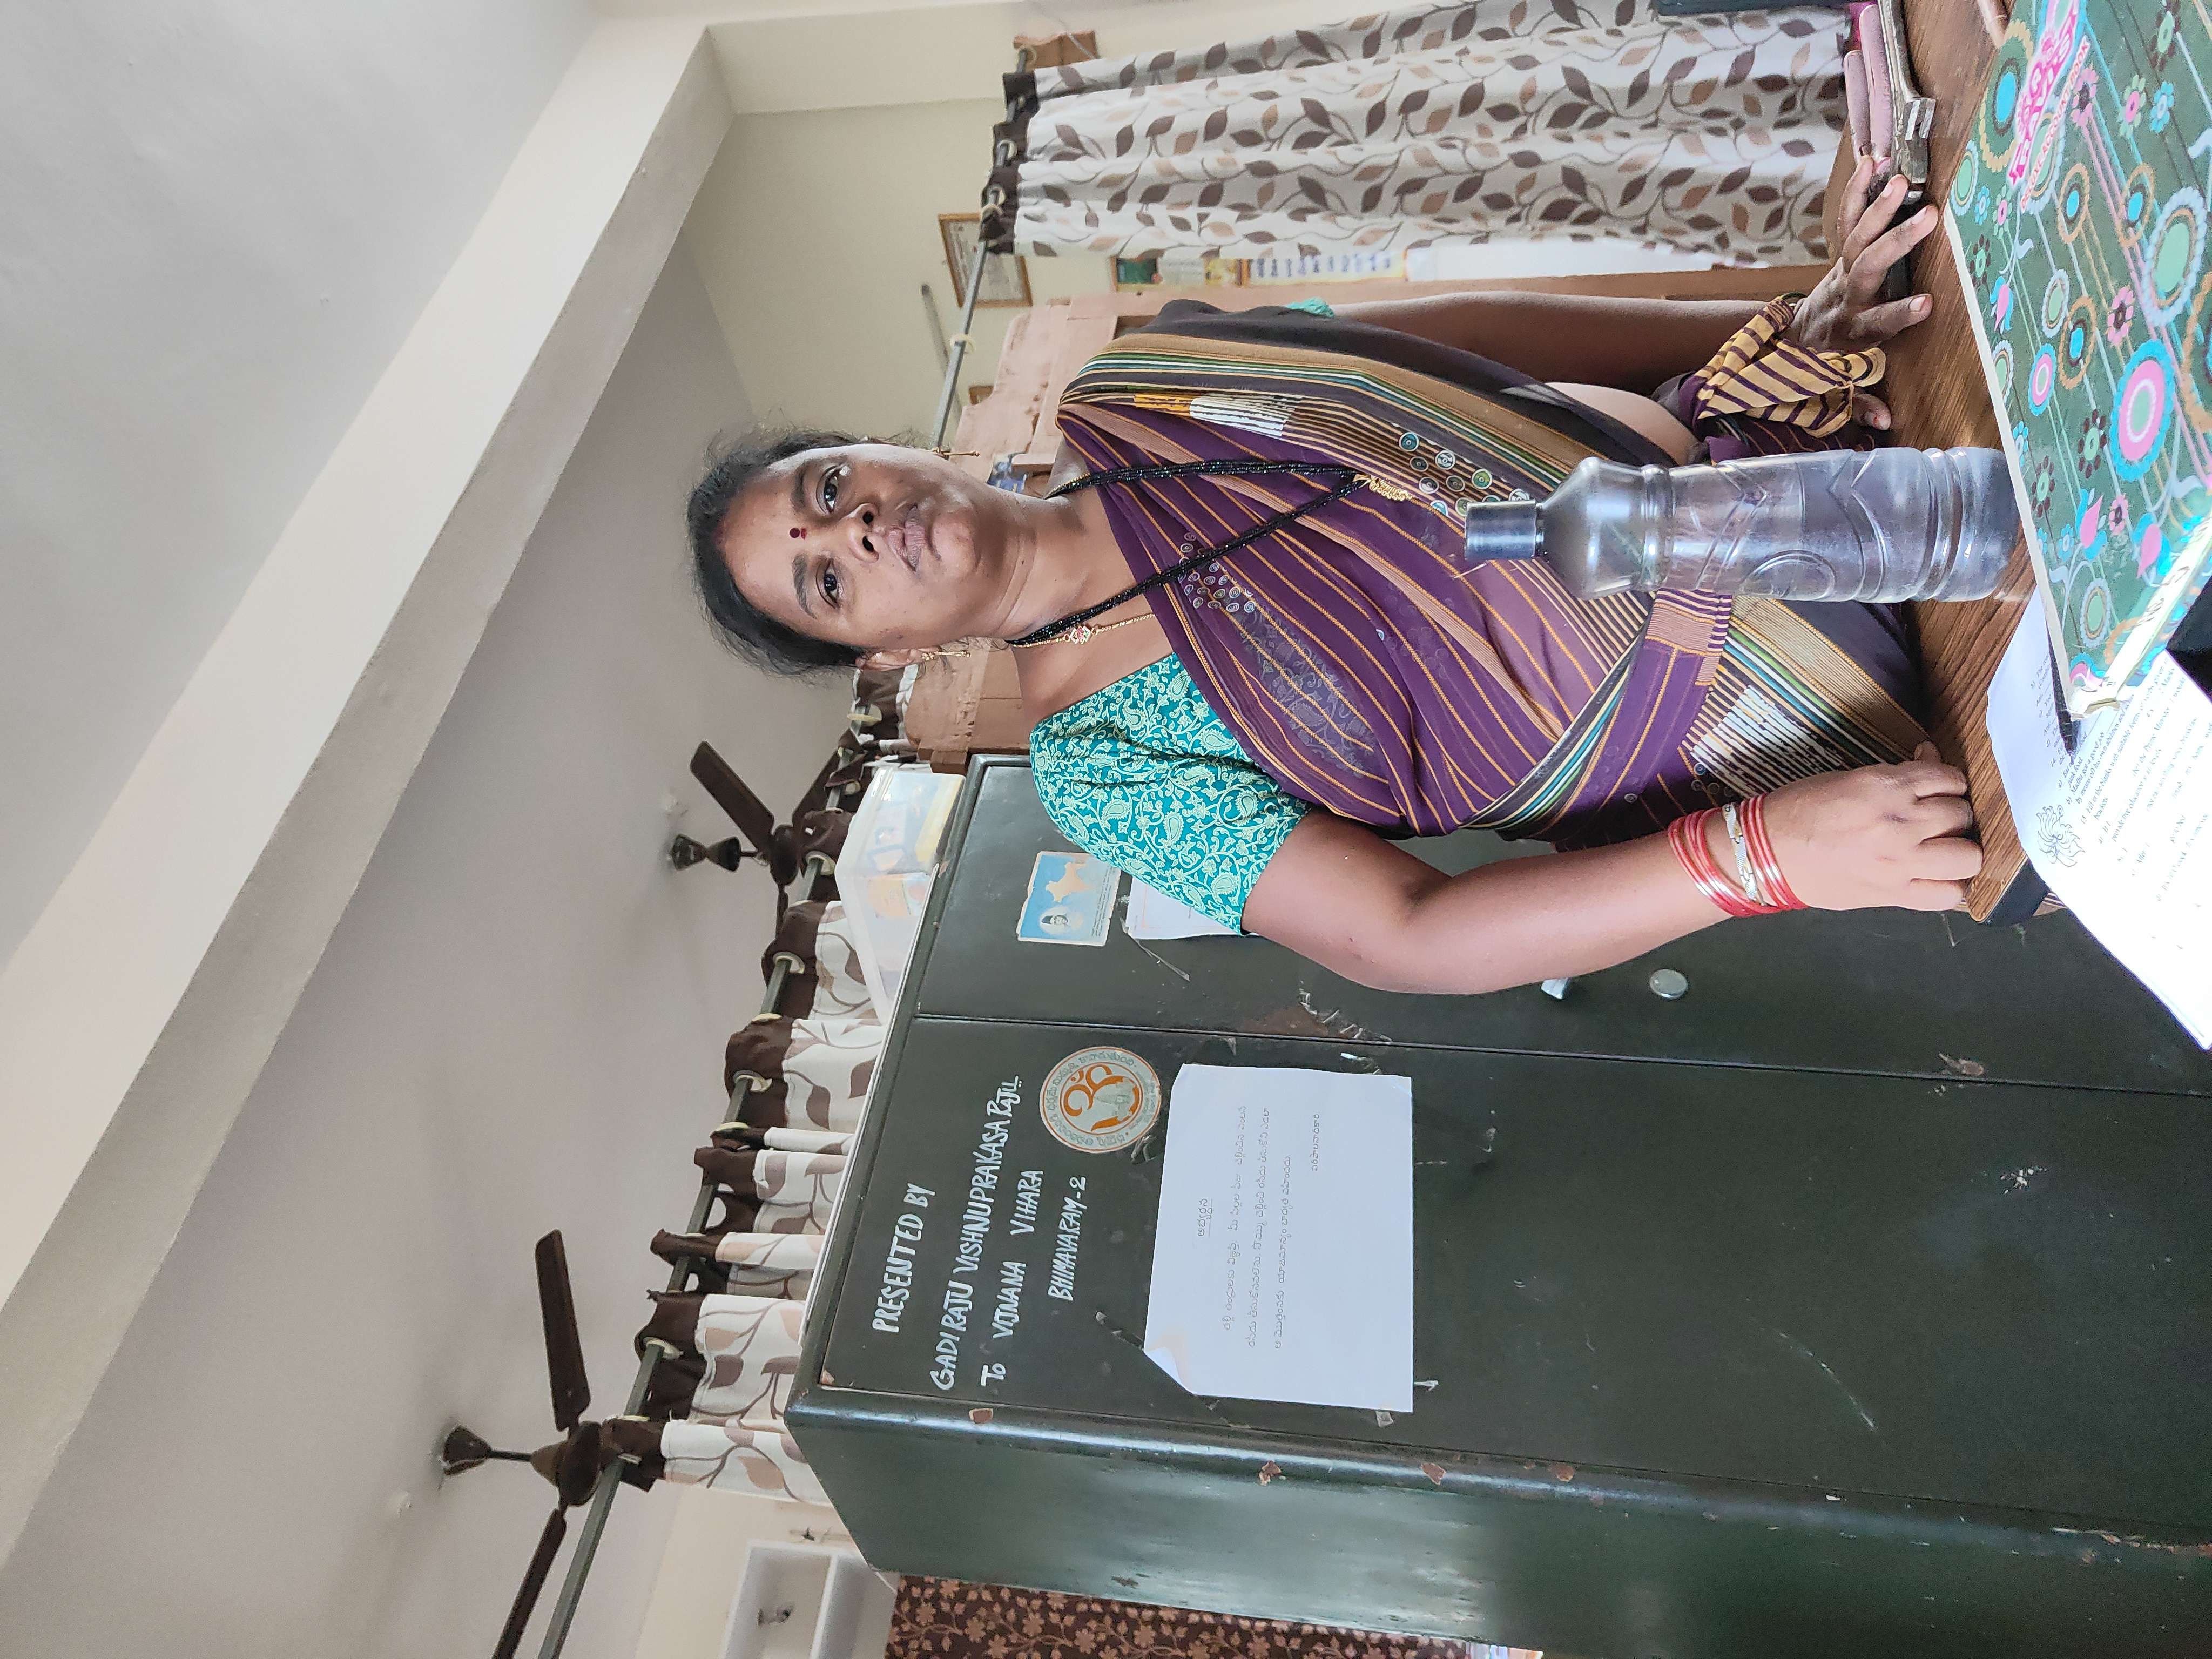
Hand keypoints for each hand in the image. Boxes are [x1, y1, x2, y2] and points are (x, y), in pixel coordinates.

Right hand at [1758, 745, 1981, 910]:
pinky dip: (1951, 887)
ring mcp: (1899, 862)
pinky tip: (1939, 878)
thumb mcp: (1850, 779)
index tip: (1937, 791)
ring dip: (1960, 849)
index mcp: (1885, 786)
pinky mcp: (1893, 894)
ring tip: (1943, 849)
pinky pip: (1948, 895)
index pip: (1949, 778)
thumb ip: (1896, 775)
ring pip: (1967, 856)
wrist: (1765, 852)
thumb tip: (1930, 759)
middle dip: (1952, 815)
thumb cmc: (1802, 809)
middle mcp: (1899, 822)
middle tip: (1935, 820)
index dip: (1947, 783)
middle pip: (1961, 815)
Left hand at [1786, 158, 1943, 429]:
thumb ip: (1858, 402)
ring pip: (1855, 236)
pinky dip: (1860, 189)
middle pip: (1868, 267)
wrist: (1788, 341)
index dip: (1899, 314)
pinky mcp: (1838, 254)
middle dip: (1896, 242)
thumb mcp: (1835, 388)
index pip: (1876, 324)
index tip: (1928, 302)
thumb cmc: (1822, 364)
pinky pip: (1846, 217)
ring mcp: (1838, 271)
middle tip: (1927, 216)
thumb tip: (1884, 423)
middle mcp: (1843, 296)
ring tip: (1902, 177)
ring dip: (1878, 206)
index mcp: (1849, 331)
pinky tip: (1874, 161)